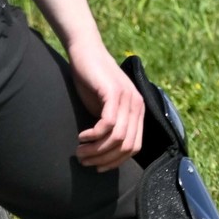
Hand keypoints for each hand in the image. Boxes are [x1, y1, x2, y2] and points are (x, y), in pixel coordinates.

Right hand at [67, 35, 144, 169]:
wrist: (85, 50)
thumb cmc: (91, 79)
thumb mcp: (103, 106)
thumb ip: (109, 124)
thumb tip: (103, 151)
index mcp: (138, 112)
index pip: (134, 148)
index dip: (116, 162)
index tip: (97, 167)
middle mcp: (137, 106)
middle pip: (126, 146)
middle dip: (104, 159)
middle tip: (84, 162)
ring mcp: (128, 99)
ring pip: (117, 138)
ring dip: (97, 150)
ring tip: (80, 152)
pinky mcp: (114, 93)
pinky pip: (108, 123)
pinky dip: (94, 135)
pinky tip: (82, 136)